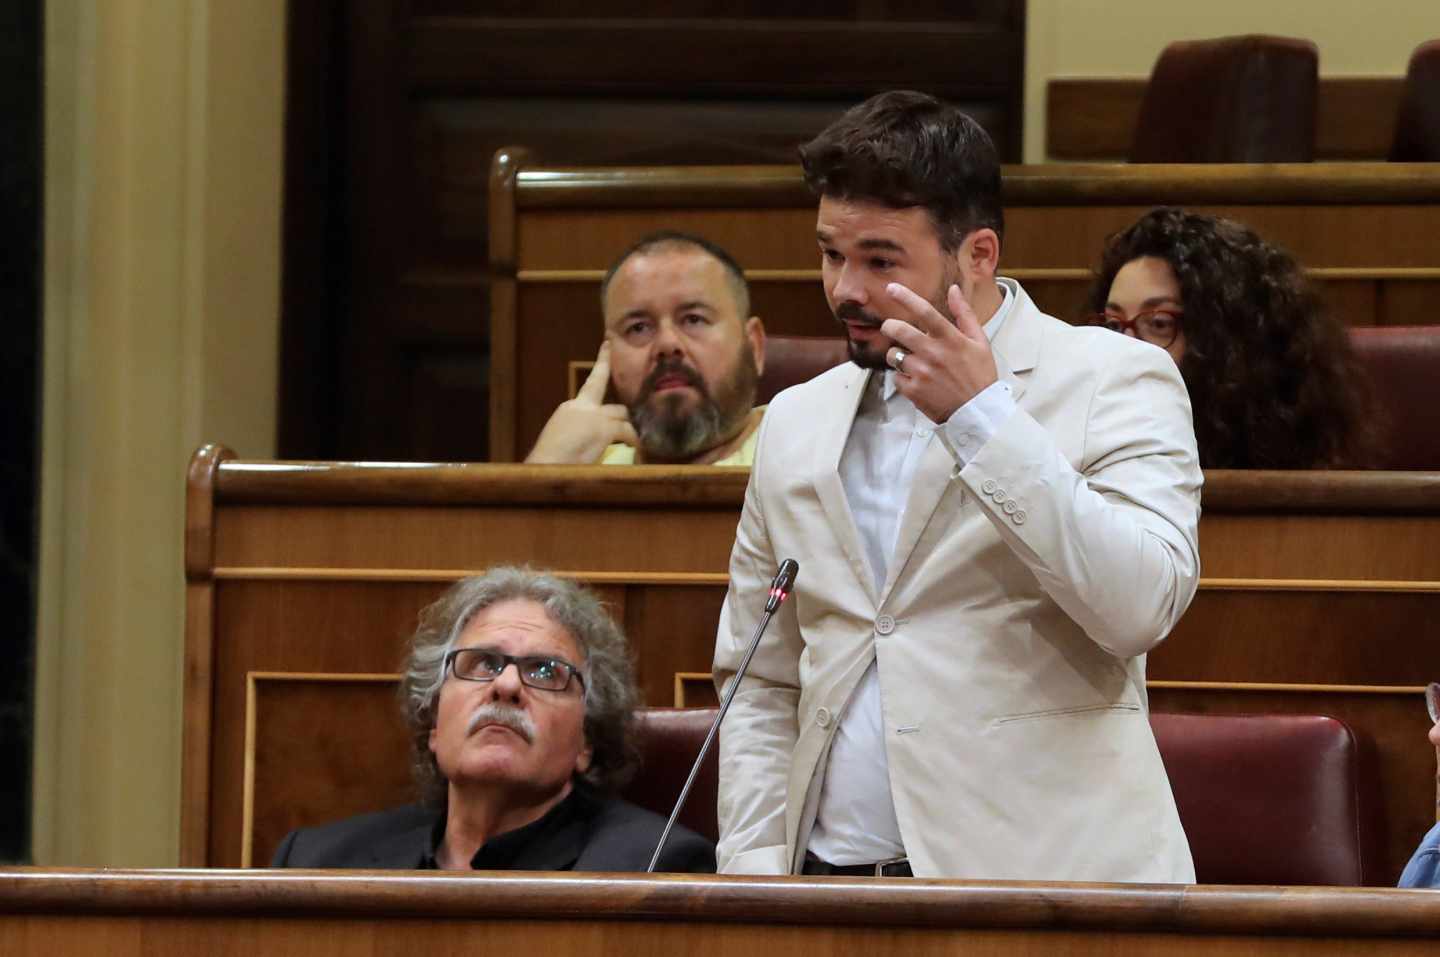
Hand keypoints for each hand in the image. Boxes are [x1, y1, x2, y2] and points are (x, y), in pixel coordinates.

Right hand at [524, 342, 639, 462]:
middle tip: (634, 425)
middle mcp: (582, 407)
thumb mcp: (561, 440)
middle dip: (624, 416)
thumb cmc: (548, 462)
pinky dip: (633, 441)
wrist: (543, 467)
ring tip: (635, 445)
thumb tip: (592, 441)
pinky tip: (636, 450)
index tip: (607, 344)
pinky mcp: (603, 429)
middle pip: (614, 405)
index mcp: (570, 408)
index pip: (591, 383)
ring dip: (630, 431)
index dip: (602, 362)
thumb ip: (578, 433)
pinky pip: (627, 432)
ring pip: (623, 416)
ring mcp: (594, 416)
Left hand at [879, 282, 997, 422]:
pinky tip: (916, 380)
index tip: (891, 288)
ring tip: (912, 361)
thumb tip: (953, 289)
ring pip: (893, 354)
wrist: (978, 413)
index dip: (905, 297)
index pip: (924, 311)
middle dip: (889, 326)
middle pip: (898, 329)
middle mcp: (933, 353)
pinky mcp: (913, 390)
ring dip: (897, 355)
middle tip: (891, 328)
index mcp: (950, 339)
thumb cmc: (980, 376)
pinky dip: (902, 377)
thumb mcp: (980, 342)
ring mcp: (921, 372)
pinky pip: (895, 377)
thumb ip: (964, 314)